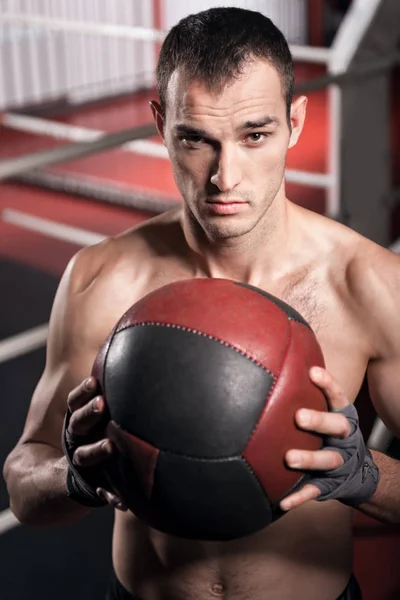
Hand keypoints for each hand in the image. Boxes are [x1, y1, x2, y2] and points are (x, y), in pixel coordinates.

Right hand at [63, 376, 126, 510]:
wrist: (78, 473)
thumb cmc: (104, 430)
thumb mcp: (104, 411)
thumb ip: (113, 394)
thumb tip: (139, 367)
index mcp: (79, 418)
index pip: (75, 402)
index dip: (83, 392)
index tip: (94, 382)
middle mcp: (78, 438)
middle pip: (78, 423)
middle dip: (90, 413)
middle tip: (102, 404)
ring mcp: (83, 460)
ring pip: (84, 455)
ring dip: (96, 451)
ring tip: (110, 447)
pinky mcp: (94, 482)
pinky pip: (101, 489)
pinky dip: (111, 494)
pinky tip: (123, 501)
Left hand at [280, 366, 378, 510]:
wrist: (357, 474)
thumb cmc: (330, 435)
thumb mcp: (328, 414)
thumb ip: (308, 396)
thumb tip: (277, 364)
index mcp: (343, 417)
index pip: (339, 397)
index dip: (328, 384)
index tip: (312, 372)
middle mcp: (346, 439)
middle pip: (338, 427)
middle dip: (319, 421)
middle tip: (298, 417)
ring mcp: (340, 463)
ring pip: (328, 460)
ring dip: (309, 459)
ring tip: (289, 458)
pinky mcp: (330, 485)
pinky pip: (314, 491)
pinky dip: (298, 497)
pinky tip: (282, 501)